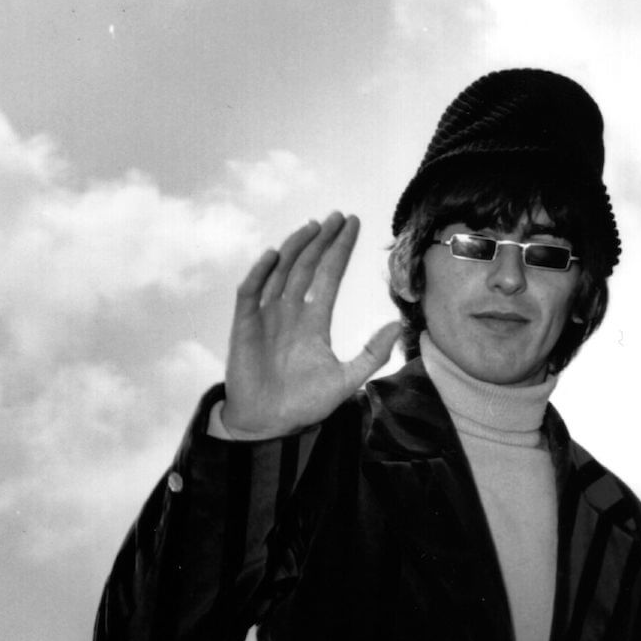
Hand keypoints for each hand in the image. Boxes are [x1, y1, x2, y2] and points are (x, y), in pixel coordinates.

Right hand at [221, 212, 400, 438]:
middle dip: (322, 240)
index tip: (354, 224)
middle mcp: (290, 311)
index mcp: (314, 320)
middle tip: (337, 215)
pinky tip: (273, 255)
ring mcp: (267, 316)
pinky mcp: (245, 326)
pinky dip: (260, 273)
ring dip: (295, 248)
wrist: (268, 425)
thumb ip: (371, 354)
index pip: (329, 275)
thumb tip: (395, 325)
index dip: (341, 250)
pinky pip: (250, 293)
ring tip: (313, 226)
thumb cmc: (304, 404)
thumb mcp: (346, 380)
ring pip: (281, 272)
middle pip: (307, 266)